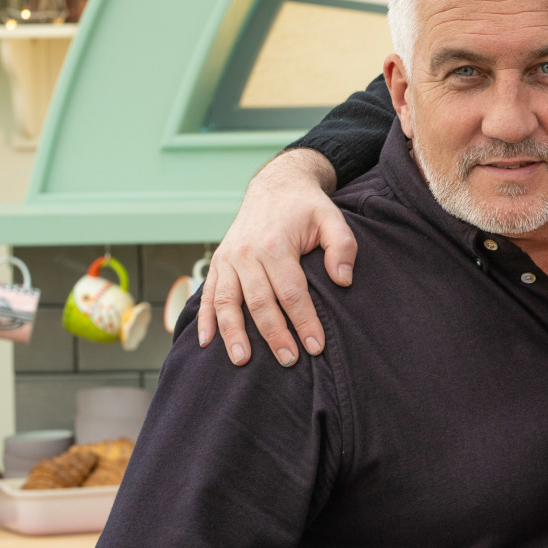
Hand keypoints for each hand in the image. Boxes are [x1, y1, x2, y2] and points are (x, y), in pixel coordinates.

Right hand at [198, 148, 351, 365]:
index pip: (291, 292)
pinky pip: (208, 294)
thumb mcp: (332, 218)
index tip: (315, 346)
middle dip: (274, 335)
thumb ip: (343, 247)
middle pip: (259, 302)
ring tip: (241, 360)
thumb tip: (343, 280)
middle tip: (288, 360)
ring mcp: (228, 259)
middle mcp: (246, 253)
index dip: (304, 322)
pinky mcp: (218, 263)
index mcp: (276, 244)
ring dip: (233, 334)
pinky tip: (206, 343)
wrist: (275, 186)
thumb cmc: (306, 207)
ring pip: (226, 303)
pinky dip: (205, 319)